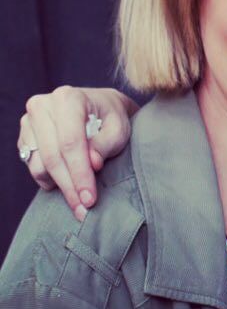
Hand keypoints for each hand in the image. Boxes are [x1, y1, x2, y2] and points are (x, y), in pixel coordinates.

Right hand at [18, 87, 138, 220]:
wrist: (100, 107)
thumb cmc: (112, 117)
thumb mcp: (119, 128)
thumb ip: (106, 144)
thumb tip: (92, 164)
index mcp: (68, 99)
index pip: (70, 143)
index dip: (79, 173)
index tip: (89, 198)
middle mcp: (42, 106)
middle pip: (52, 157)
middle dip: (70, 187)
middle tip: (84, 209)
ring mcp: (29, 121)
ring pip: (39, 165)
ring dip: (60, 186)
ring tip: (79, 200)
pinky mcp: (24, 135)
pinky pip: (31, 165)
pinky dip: (49, 179)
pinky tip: (67, 184)